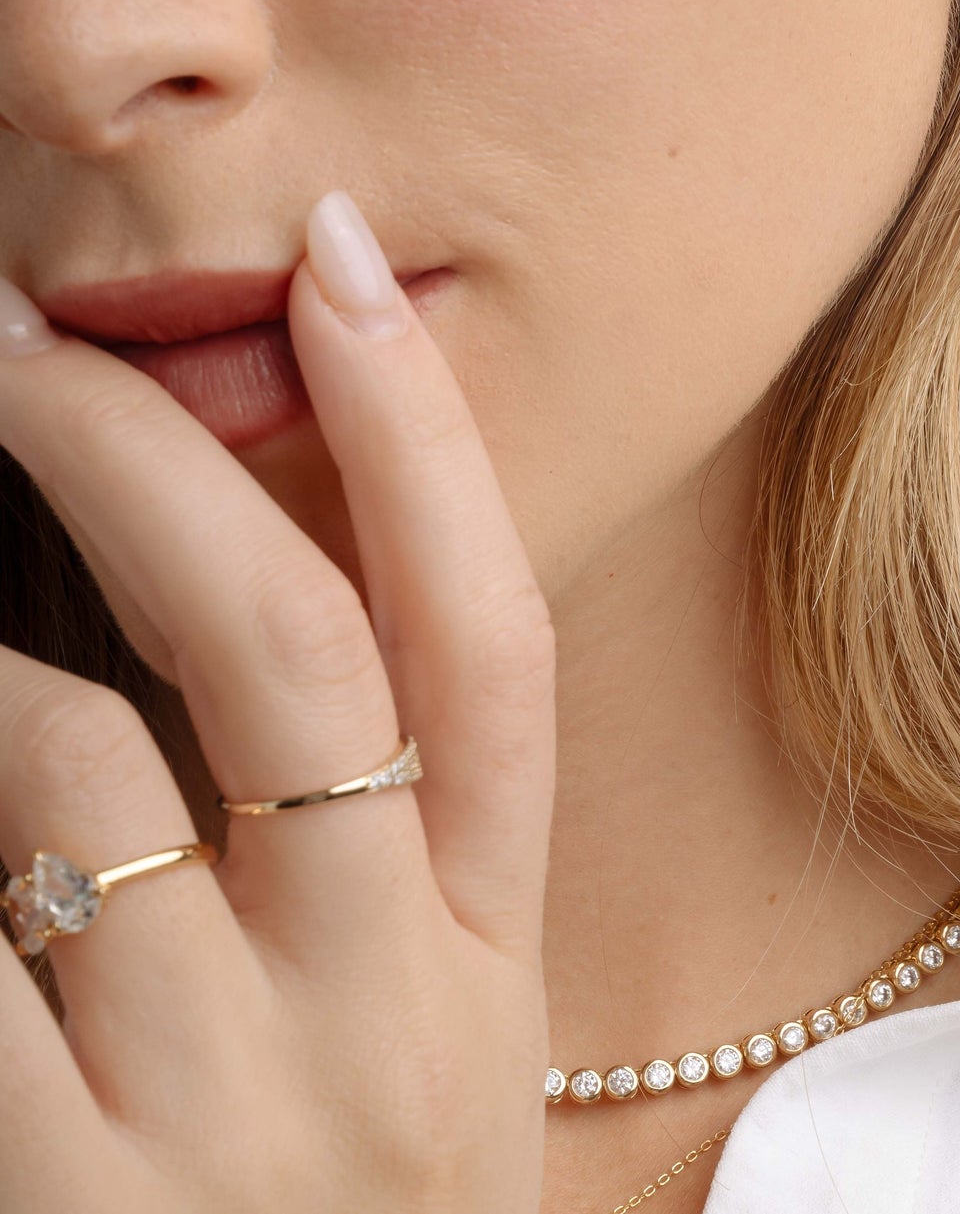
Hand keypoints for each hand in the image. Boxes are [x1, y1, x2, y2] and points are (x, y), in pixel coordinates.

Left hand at [0, 194, 555, 1211]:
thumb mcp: (415, 1047)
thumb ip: (372, 848)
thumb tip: (228, 584)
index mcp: (485, 955)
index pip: (489, 640)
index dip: (420, 439)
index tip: (340, 263)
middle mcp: (382, 1007)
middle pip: (286, 648)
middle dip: (144, 458)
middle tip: (26, 349)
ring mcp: (222, 1108)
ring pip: (61, 770)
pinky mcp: (65, 1189)